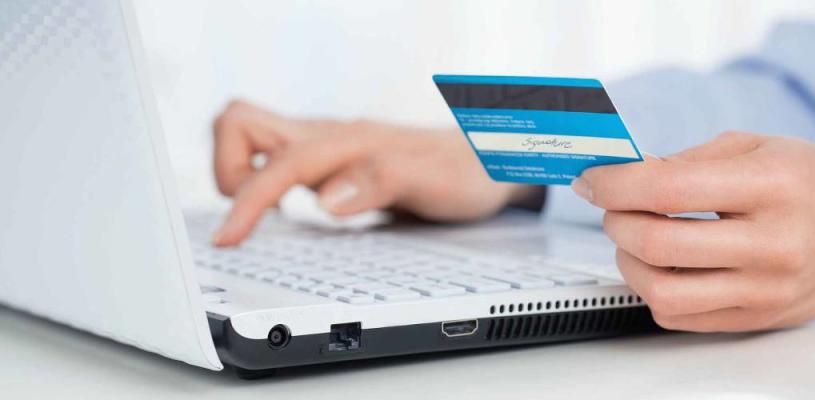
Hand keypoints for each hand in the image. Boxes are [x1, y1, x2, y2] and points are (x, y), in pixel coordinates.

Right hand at [211, 100, 539, 245]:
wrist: (491, 162)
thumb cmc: (466, 172)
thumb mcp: (433, 182)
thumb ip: (381, 181)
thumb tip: (325, 198)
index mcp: (349, 141)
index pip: (279, 164)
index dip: (246, 201)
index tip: (229, 237)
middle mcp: (331, 138)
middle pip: (242, 123)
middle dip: (225, 169)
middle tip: (245, 214)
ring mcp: (328, 150)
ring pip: (253, 138)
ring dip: (238, 174)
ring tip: (256, 215)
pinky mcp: (331, 165)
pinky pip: (275, 162)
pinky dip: (259, 184)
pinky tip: (280, 213)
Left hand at [574, 132, 814, 331]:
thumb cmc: (808, 182)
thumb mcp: (754, 146)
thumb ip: (687, 160)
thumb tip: (622, 176)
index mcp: (772, 186)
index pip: (669, 188)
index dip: (615, 185)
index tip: (593, 181)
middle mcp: (773, 242)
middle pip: (659, 245)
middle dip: (616, 222)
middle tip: (613, 208)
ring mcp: (767, 288)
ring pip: (663, 292)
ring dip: (628, 262)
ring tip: (633, 240)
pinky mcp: (759, 318)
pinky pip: (680, 317)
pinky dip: (653, 292)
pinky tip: (659, 267)